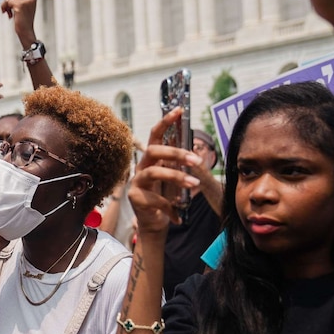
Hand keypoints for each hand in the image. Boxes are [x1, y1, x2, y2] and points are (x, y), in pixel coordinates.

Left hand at [1, 0, 38, 45]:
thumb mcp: (22, 6)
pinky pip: (7, 2)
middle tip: (7, 6)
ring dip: (5, 4)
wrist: (26, 32)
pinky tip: (8, 15)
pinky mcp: (20, 5)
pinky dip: (5, 8)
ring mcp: (26, 1)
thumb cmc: (23, 20)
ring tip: (8, 12)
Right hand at [129, 108, 201, 233]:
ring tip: (195, 183)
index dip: (165, 122)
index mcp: (151, 159)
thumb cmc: (165, 198)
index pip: (155, 135)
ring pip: (154, 172)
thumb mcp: (174, 180)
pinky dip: (170, 207)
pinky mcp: (135, 198)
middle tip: (196, 160)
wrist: (154, 224)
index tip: (178, 110)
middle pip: (153, 151)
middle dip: (176, 153)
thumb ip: (180, 167)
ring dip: (177, 177)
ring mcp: (136, 182)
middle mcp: (141, 167)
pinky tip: (178, 216)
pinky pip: (155, 199)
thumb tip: (197, 154)